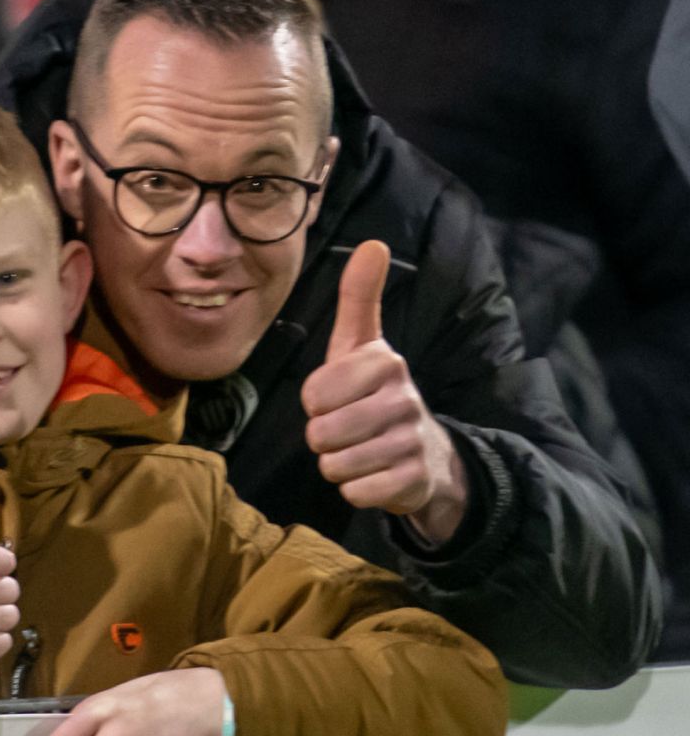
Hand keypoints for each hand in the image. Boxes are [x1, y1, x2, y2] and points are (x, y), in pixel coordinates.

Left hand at [302, 240, 467, 543]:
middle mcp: (404, 398)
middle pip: (320, 433)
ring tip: (361, 450)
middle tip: (348, 429)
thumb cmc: (374, 393)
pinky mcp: (413, 482)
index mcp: (385, 362)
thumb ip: (359, 297)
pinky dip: (356, 489)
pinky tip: (375, 474)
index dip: (315, 403)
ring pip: (334, 465)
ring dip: (338, 464)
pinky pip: (355, 492)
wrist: (424, 454)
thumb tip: (373, 243)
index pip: (312, 394)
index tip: (337, 398)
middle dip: (324, 438)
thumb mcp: (361, 345)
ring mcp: (411, 441)